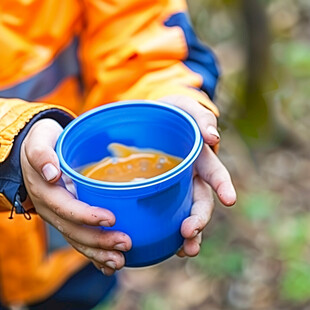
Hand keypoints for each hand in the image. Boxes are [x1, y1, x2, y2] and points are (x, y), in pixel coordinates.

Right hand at [20, 119, 131, 275]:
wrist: (33, 153)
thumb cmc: (42, 142)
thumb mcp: (39, 140)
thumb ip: (42, 154)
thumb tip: (51, 173)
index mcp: (46, 192)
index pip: (67, 209)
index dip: (87, 216)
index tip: (111, 218)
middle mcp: (51, 209)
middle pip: (74, 231)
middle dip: (99, 241)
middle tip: (125, 244)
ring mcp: (58, 217)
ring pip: (77, 240)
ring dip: (98, 254)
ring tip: (120, 261)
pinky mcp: (66, 218)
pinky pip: (78, 239)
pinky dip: (93, 255)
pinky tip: (108, 265)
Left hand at [159, 95, 236, 256]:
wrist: (146, 118)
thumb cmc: (169, 111)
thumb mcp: (184, 107)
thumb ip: (200, 117)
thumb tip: (214, 137)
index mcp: (200, 158)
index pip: (216, 174)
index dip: (223, 187)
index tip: (230, 200)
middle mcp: (192, 177)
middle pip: (201, 201)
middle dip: (199, 218)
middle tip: (190, 232)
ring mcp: (176, 186)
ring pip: (186, 213)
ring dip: (189, 233)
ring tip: (185, 250)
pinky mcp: (159, 192)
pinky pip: (166, 213)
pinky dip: (167, 230)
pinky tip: (164, 244)